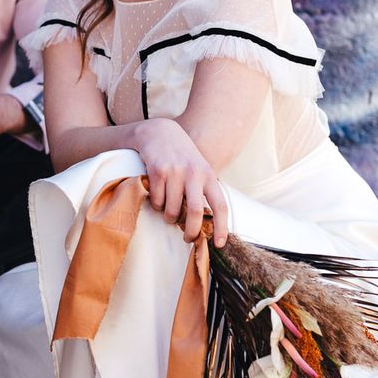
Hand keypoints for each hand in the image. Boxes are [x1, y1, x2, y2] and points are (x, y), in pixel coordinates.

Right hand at [133, 118, 227, 247]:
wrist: (159, 133)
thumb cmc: (181, 158)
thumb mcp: (197, 170)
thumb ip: (201, 192)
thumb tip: (202, 223)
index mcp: (208, 176)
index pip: (220, 205)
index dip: (221, 227)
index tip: (219, 244)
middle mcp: (194, 174)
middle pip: (196, 212)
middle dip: (191, 232)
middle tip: (187, 238)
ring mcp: (175, 172)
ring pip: (172, 210)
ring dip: (169, 217)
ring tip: (169, 211)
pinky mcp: (158, 171)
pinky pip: (156, 201)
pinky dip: (156, 205)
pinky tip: (158, 196)